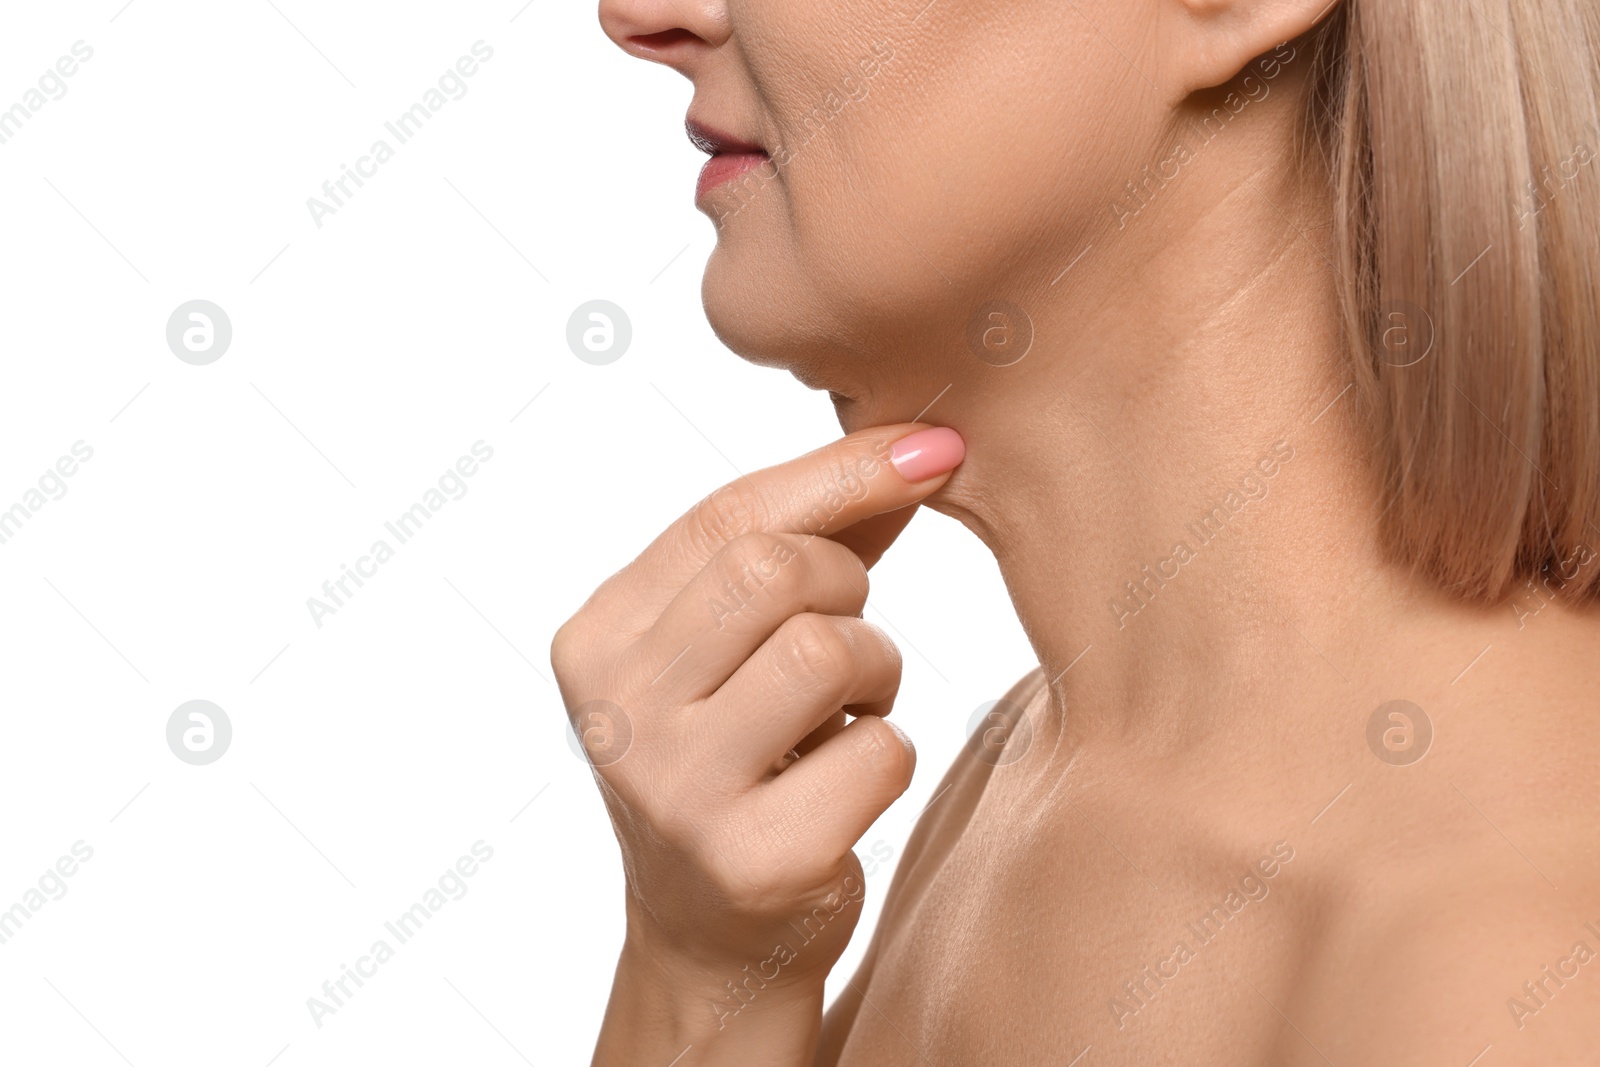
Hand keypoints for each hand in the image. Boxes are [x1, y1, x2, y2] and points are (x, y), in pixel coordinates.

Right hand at [552, 424, 964, 1009]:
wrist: (712, 938)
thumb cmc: (740, 758)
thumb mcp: (737, 647)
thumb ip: (806, 543)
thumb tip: (921, 447)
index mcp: (598, 639)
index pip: (723, 515)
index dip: (840, 471)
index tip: (933, 448)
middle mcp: (617, 711)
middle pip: (776, 570)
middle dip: (847, 588)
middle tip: (845, 640)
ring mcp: (676, 792)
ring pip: (829, 650)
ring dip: (875, 672)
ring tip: (845, 712)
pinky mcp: (753, 861)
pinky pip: (878, 750)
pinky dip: (887, 754)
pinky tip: (841, 786)